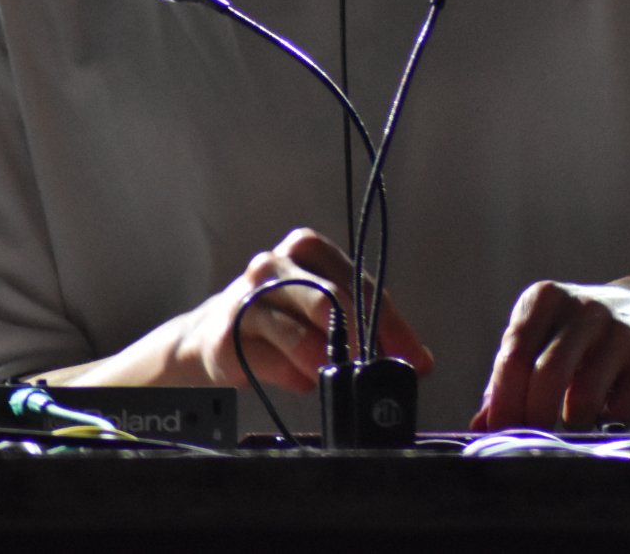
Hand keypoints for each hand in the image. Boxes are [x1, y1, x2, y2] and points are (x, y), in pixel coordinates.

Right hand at [171, 227, 433, 393]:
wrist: (211, 335)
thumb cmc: (279, 320)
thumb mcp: (323, 314)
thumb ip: (366, 328)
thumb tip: (418, 361)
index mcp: (306, 248)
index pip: (359, 283)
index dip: (391, 324)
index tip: (415, 359)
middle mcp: (274, 265)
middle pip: (332, 300)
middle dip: (364, 341)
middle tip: (381, 371)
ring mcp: (248, 298)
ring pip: (301, 332)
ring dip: (330, 360)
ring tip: (342, 378)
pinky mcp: (229, 334)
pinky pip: (274, 359)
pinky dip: (297, 375)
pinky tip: (304, 381)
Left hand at [469, 278, 629, 431]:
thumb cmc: (578, 335)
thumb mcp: (539, 342)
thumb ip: (506, 380)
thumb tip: (480, 426)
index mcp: (544, 299)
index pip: (514, 355)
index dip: (503, 402)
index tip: (498, 433)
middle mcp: (584, 307)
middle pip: (548, 375)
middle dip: (533, 418)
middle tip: (531, 441)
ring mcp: (621, 328)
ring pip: (584, 397)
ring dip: (571, 424)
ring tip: (570, 425)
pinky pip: (621, 410)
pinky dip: (606, 424)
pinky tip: (603, 416)